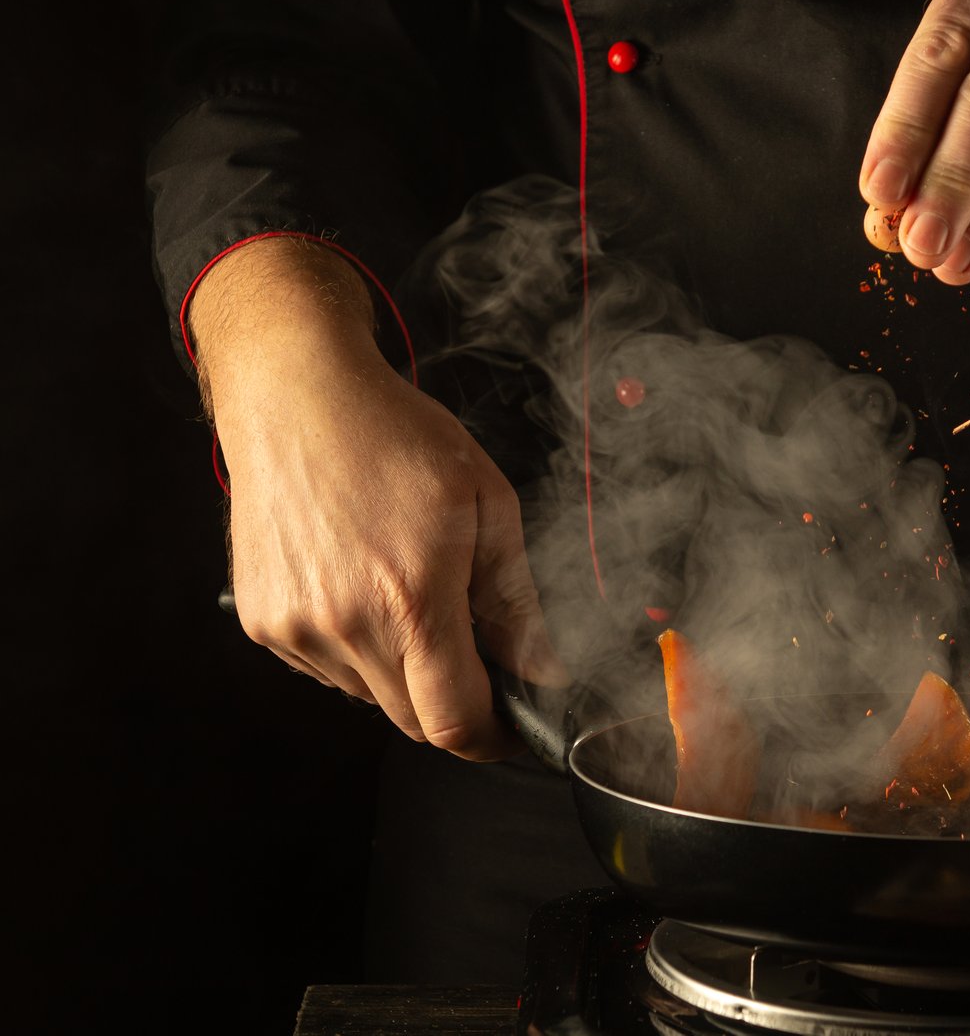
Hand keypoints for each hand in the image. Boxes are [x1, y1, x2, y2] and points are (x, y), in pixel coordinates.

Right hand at [193, 239, 563, 760]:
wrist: (297, 395)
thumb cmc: (394, 435)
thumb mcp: (487, 506)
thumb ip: (516, 602)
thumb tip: (542, 671)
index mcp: (411, 599)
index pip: (455, 722)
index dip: (494, 737)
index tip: (512, 727)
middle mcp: (345, 625)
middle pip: (414, 721)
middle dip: (455, 700)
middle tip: (474, 649)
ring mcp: (296, 629)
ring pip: (371, 697)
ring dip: (405, 673)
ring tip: (409, 593)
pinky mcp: (264, 622)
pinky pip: (328, 670)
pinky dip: (359, 650)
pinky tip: (365, 587)